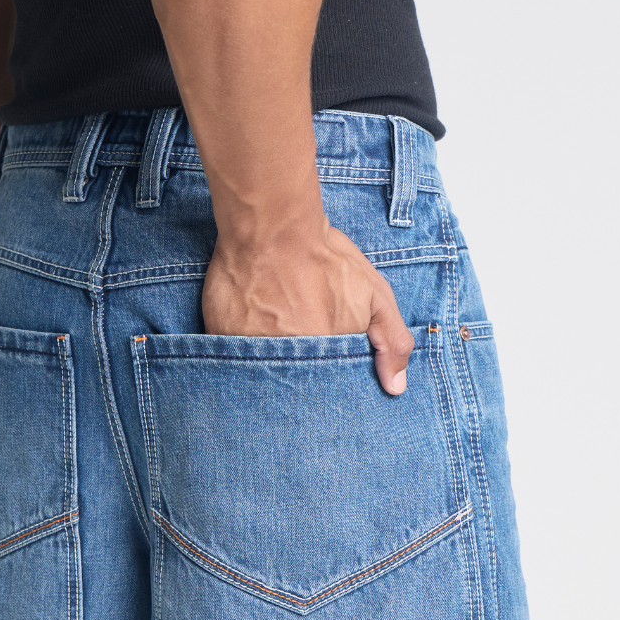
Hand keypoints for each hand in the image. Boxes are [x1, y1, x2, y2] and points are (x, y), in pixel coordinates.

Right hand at [202, 213, 415, 394]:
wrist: (272, 228)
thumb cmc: (324, 257)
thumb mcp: (374, 294)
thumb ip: (391, 342)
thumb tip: (396, 389)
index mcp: (327, 359)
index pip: (328, 390)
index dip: (327, 380)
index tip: (324, 360)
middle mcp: (289, 364)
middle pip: (294, 387)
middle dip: (298, 373)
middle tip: (297, 337)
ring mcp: (253, 355)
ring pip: (262, 376)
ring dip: (268, 365)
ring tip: (274, 331)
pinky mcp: (223, 341)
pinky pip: (232, 360)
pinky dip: (240, 353)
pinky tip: (249, 328)